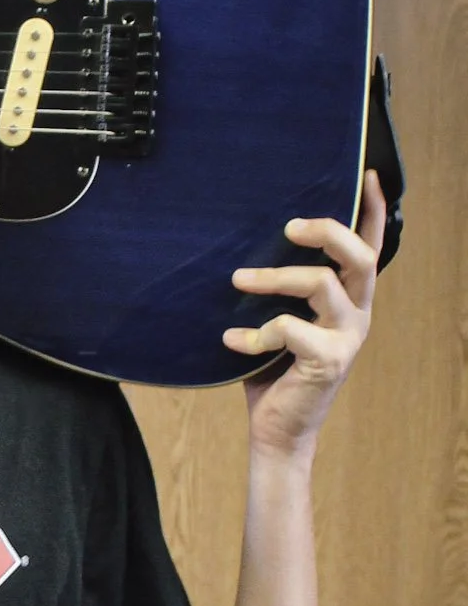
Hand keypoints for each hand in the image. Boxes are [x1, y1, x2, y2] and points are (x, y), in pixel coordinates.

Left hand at [224, 171, 384, 457]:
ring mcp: (346, 338)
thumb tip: (239, 245)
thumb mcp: (278, 319)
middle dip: (327, 231)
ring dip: (275, 276)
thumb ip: (276, 288)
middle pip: (359, 256)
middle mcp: (357, 314)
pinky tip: (231, 342)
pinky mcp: (328, 361)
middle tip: (289, 225)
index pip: (371, 247)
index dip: (373, 211)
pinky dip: (254, 332)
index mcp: (349, 299)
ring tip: (238, 279)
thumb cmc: (272, 370)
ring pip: (322, 284)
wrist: (277, 430)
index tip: (365, 175)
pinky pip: (289, 328)